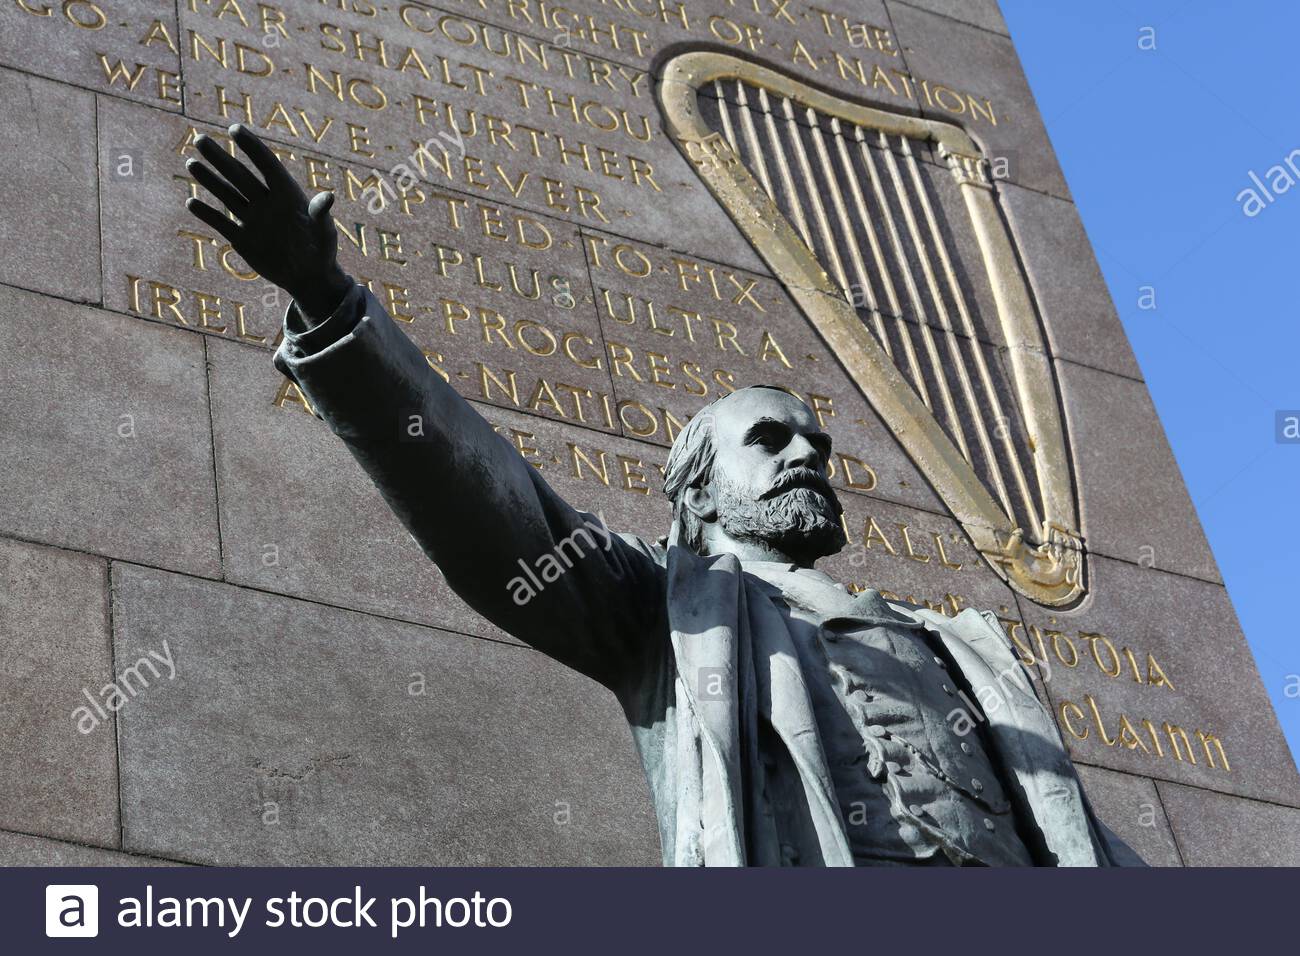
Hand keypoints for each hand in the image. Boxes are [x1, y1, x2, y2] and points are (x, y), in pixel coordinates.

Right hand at [184, 124, 352, 319]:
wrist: (310, 278)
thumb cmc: (323, 250)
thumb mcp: (324, 231)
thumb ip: (320, 213)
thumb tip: (328, 196)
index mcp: (287, 195)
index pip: (266, 165)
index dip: (252, 147)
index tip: (234, 129)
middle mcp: (267, 203)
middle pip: (239, 175)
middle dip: (220, 158)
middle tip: (199, 139)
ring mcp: (253, 220)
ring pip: (227, 194)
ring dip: (209, 180)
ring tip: (191, 163)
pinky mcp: (243, 239)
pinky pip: (222, 223)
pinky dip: (207, 214)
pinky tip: (191, 202)